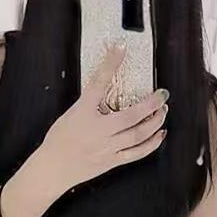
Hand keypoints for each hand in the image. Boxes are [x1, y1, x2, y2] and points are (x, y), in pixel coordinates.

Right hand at [41, 44, 168, 195]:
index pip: (98, 83)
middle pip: (131, 115)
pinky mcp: (112, 160)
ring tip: (163, 111)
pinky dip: (152, 143)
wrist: (53, 168)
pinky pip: (137, 152)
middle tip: (162, 94)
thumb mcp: (70, 114)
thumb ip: (89, 103)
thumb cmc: (59, 140)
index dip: (110, 63)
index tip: (121, 48)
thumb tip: (106, 91)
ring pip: (138, 134)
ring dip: (155, 121)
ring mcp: (107, 147)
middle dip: (151, 104)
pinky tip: (160, 134)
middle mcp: (98, 130)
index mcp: (83, 112)